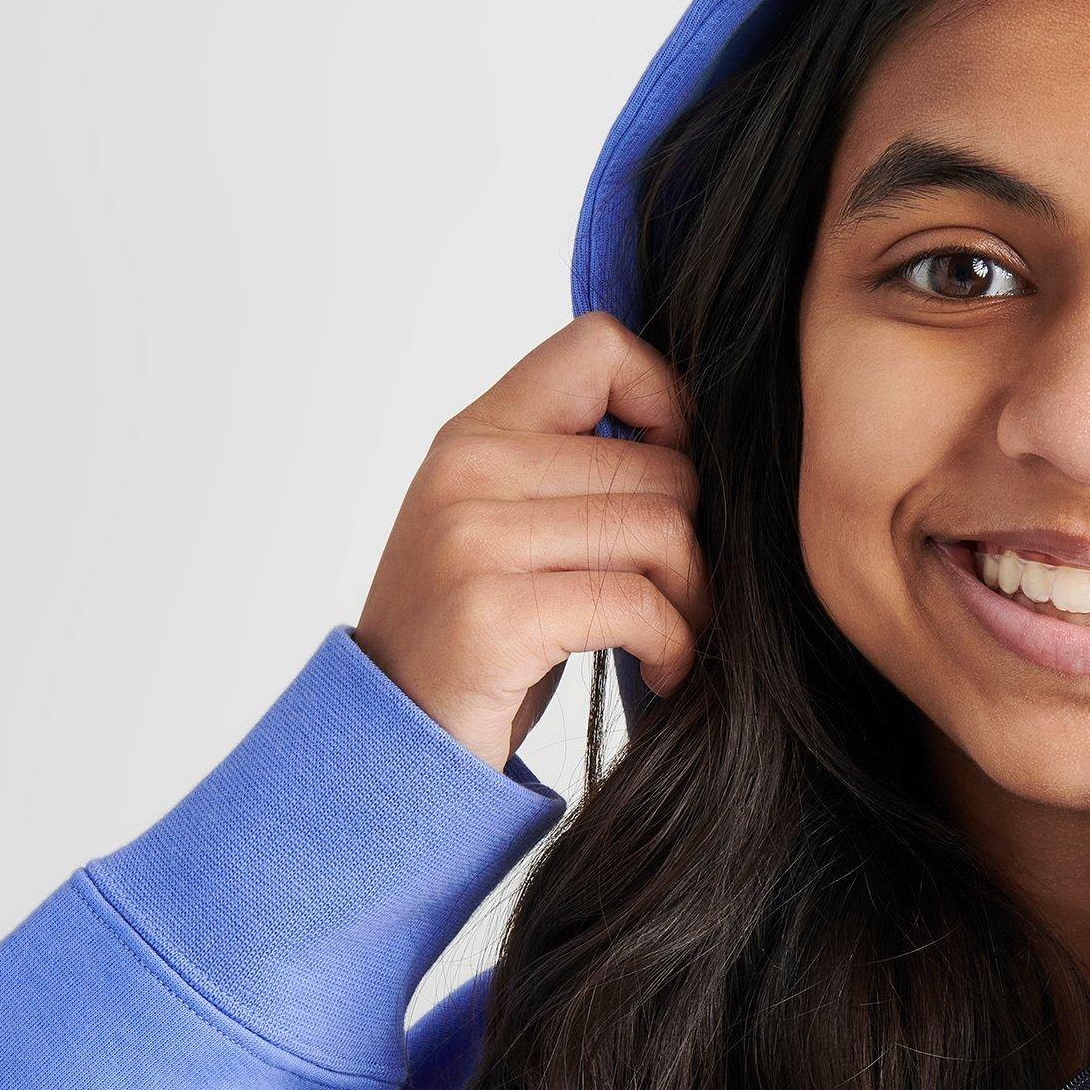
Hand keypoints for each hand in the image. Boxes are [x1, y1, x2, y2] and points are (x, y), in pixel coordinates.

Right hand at [353, 312, 708, 772]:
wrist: (393, 744)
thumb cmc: (478, 644)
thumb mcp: (510, 532)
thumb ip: (573, 473)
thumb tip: (696, 438)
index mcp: (475, 435)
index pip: (598, 345)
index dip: (667, 402)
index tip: (672, 481)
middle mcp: (467, 470)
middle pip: (663, 464)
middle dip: (696, 542)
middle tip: (681, 599)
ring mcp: (473, 540)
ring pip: (664, 531)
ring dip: (694, 600)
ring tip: (671, 638)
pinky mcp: (493, 613)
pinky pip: (639, 604)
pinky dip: (673, 645)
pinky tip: (658, 670)